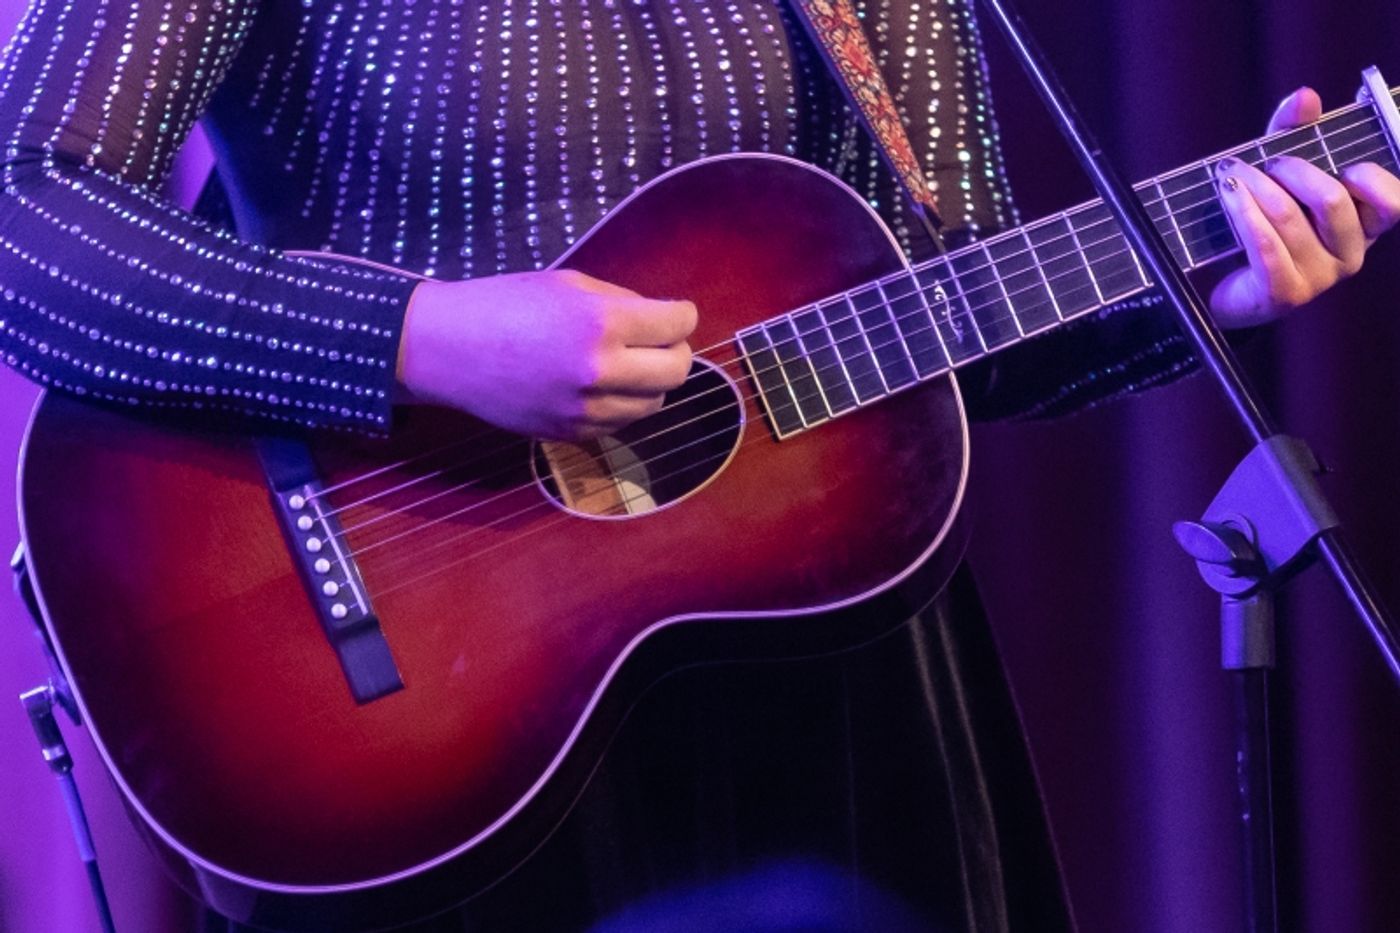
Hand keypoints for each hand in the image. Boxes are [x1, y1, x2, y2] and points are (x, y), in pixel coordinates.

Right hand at [397, 269, 695, 439]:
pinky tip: (600, 384)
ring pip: (653, 405)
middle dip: (676, 352)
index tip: (676, 314)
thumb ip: (623, 303)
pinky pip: (620, 423)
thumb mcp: (569, 284)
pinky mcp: (569, 434)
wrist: (447, 349)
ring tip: (628, 363)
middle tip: (660, 341)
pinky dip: (621, 404)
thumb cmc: (505, 304)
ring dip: (651, 383)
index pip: (677, 326)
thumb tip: (665, 322)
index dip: (682, 315)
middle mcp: (598, 371)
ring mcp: (584, 409)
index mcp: (600, 323)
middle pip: (677, 372)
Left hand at [1210, 87, 1399, 326]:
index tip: (1347, 149)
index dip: (1374, 174)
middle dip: (1294, 170)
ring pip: (1290, 218)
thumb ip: (1295, 133)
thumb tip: (1305, 95)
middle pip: (1333, 200)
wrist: (1226, 286)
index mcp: (1364, 225)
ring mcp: (1319, 278)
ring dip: (1255, 187)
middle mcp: (1351, 254)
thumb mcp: (1281, 172)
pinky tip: (1226, 193)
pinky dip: (1243, 212)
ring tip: (1229, 172)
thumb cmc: (1264, 223)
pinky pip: (1265, 245)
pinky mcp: (1285, 294)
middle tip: (1265, 162)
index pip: (1394, 202)